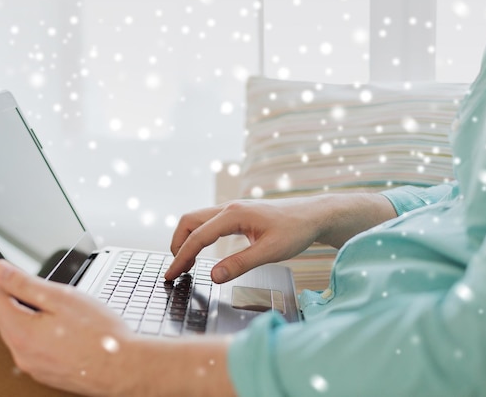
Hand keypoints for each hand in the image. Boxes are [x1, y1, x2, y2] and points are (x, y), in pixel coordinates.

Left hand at [0, 260, 132, 395]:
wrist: (123, 368)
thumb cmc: (98, 333)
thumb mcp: (61, 297)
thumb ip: (24, 283)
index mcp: (21, 333)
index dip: (4, 280)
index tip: (16, 270)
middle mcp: (21, 355)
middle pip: (6, 318)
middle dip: (19, 299)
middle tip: (47, 289)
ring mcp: (34, 368)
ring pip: (20, 334)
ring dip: (31, 317)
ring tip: (61, 310)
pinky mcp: (46, 374)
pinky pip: (34, 349)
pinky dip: (42, 335)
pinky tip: (66, 330)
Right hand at [165, 198, 325, 283]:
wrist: (313, 215)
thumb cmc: (296, 230)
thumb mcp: (270, 252)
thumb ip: (240, 264)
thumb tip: (213, 276)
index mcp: (234, 215)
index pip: (198, 237)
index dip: (181, 257)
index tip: (171, 274)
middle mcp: (228, 208)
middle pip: (189, 222)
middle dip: (177, 245)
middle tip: (176, 270)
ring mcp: (231, 210)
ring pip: (197, 220)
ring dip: (186, 240)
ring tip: (185, 264)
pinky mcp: (236, 215)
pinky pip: (208, 223)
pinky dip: (198, 237)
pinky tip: (202, 252)